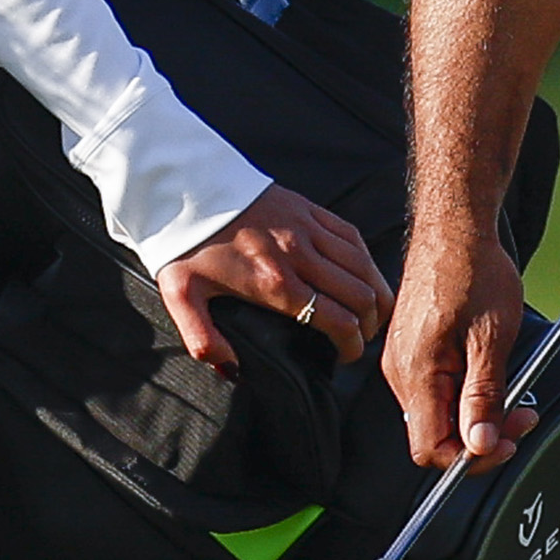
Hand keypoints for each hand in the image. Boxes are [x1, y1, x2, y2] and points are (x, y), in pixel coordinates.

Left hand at [155, 185, 392, 377]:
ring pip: (364, 267)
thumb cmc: (185, 245)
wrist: (185, 189)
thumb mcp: (182, 296)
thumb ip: (203, 339)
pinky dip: (366, 261)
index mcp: (274, 283)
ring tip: (374, 314)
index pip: (337, 321)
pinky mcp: (309, 210)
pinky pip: (351, 237)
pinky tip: (364, 276)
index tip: (347, 356)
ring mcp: (308, 229)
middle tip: (363, 339)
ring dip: (377, 294)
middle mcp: (299, 255)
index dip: (352, 346)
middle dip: (370, 325)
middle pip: (361, 296)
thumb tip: (231, 370)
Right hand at [381, 222, 541, 472]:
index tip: (508, 443)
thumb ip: (484, 397)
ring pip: (437, 414)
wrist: (454, 229)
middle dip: (480, 435)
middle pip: (434, 435)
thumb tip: (479, 444)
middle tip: (522, 414)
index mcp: (415, 371)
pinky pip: (435, 389)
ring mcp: (403, 361)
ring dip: (475, 414)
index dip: (471, 458)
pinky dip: (464, 392)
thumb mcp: (492, 339)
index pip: (431, 448)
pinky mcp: (411, 350)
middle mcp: (400, 371)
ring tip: (511, 390)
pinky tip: (487, 373)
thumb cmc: (473, 271)